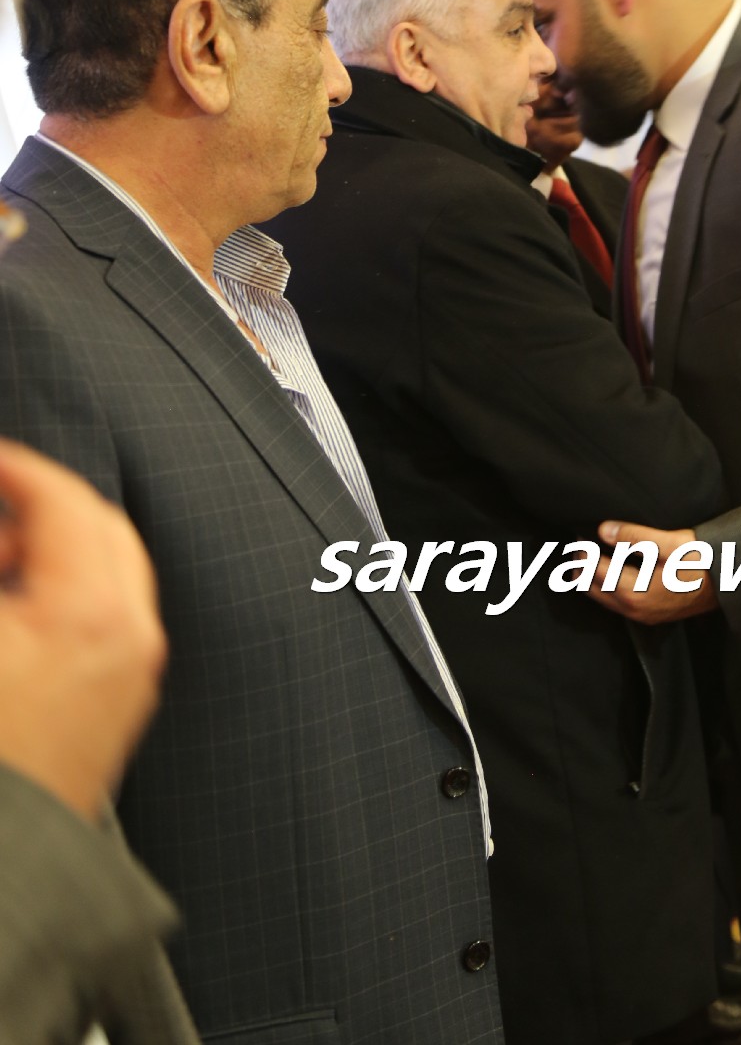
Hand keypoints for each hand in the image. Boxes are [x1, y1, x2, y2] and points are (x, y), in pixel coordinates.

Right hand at [0, 440, 166, 819]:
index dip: (14, 468)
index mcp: (92, 609)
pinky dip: (64, 592)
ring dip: (51, 550)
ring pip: (106, 569)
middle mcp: (132, 635)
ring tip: (1, 569)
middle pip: (99, 526)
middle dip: (40, 506)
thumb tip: (6, 526)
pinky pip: (106, 614)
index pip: (64, 499)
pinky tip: (16, 614)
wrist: (9, 867)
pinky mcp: (121, 703)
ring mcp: (133, 672)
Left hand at [587, 521, 718, 623]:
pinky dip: (606, 589)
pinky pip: (618, 604)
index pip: (598, 572)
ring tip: (585, 558)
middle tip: (577, 545)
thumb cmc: (705, 561)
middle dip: (583, 568)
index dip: (585, 553)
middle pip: (595, 590)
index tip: (578, 535)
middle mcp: (637, 610)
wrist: (733, 583)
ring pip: (605, 600)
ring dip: (592, 580)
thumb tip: (603, 529)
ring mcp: (644, 616)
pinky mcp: (652, 615)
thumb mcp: (672, 543)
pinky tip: (608, 574)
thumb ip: (635, 536)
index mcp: (638, 592)